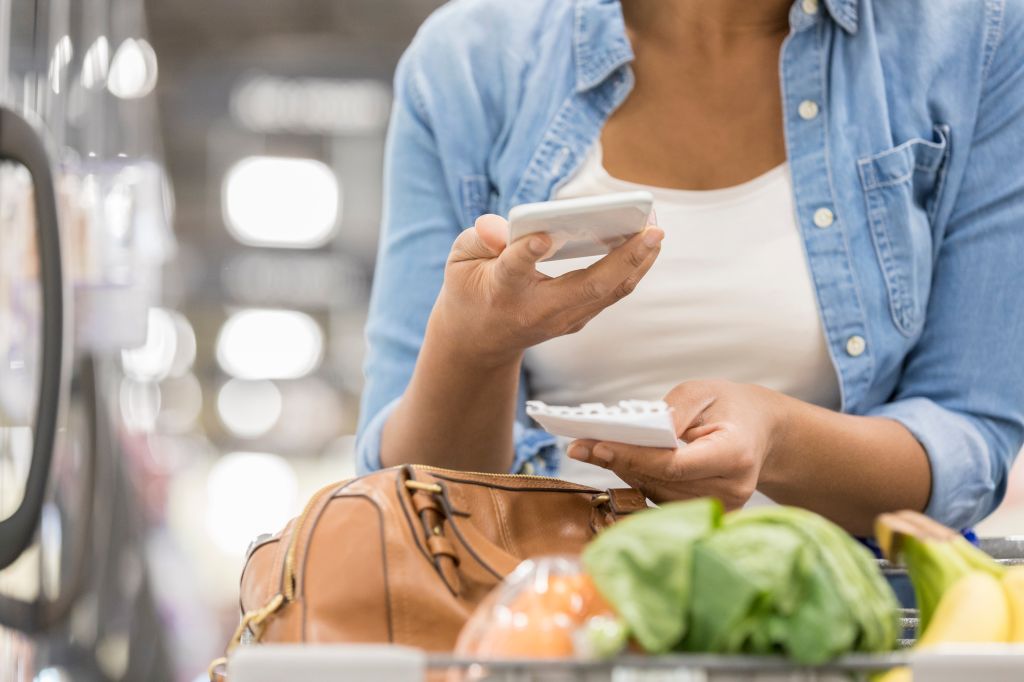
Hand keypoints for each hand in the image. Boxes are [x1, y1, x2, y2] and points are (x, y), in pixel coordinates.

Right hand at [430, 214, 662, 365]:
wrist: (480, 341)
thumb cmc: (471, 289)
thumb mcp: (461, 260)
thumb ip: (480, 238)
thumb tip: (502, 225)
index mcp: (502, 291)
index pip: (514, 271)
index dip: (526, 254)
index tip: (541, 235)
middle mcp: (537, 310)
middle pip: (587, 286)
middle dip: (624, 258)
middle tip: (653, 230)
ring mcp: (561, 319)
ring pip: (609, 292)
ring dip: (639, 262)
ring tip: (658, 230)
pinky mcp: (576, 318)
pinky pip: (611, 293)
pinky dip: (632, 269)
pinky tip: (647, 244)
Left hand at [567, 380, 784, 509]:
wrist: (759, 430)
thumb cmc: (728, 406)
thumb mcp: (702, 392)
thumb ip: (671, 410)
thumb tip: (637, 432)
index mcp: (735, 454)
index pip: (674, 464)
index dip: (634, 456)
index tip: (598, 445)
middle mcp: (732, 488)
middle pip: (661, 481)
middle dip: (619, 462)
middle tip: (581, 446)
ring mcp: (722, 506)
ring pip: (656, 493)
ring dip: (625, 472)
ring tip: (600, 449)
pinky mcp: (709, 514)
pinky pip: (662, 499)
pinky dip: (639, 480)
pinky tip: (625, 462)